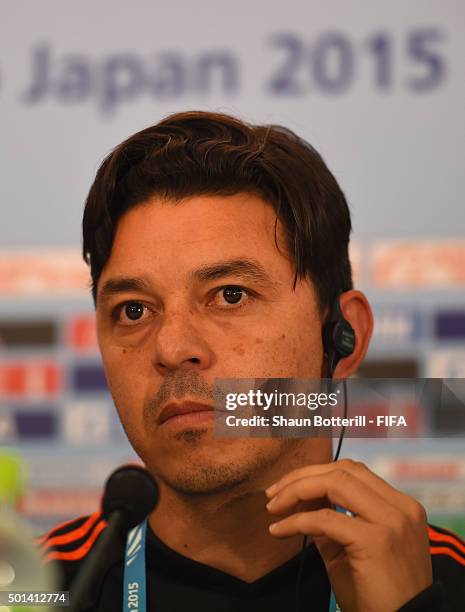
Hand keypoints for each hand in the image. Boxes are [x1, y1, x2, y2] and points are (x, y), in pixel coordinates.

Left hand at [265, 459, 431, 611]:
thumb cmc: (375, 596)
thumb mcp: (350, 549)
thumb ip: (330, 519)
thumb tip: (298, 497)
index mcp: (401, 506)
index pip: (353, 472)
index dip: (316, 474)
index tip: (288, 487)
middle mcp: (401, 508)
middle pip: (343, 470)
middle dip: (302, 477)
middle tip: (273, 493)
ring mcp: (392, 521)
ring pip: (335, 483)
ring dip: (297, 490)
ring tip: (274, 507)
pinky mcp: (376, 540)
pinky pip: (325, 518)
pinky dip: (296, 520)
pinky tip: (278, 530)